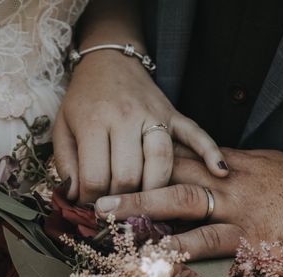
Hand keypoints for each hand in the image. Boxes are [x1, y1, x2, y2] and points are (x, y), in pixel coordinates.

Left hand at [53, 50, 227, 203]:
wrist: (109, 61)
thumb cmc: (83, 100)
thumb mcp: (63, 128)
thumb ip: (66, 164)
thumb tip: (75, 197)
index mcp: (94, 122)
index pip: (95, 176)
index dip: (92, 200)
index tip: (92, 207)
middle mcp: (126, 117)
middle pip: (129, 175)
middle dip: (122, 201)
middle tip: (119, 210)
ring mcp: (154, 115)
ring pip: (161, 161)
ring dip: (156, 190)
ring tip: (151, 207)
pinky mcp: (174, 114)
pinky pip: (196, 134)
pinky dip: (209, 153)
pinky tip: (219, 171)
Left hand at [95, 148, 282, 276]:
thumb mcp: (266, 164)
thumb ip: (231, 165)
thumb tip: (203, 163)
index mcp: (232, 167)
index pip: (182, 159)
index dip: (147, 164)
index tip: (117, 169)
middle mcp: (231, 188)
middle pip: (177, 182)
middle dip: (137, 189)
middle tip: (102, 199)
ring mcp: (242, 218)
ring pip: (190, 215)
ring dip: (151, 221)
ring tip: (118, 229)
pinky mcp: (254, 247)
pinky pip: (216, 254)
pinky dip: (188, 262)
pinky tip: (163, 270)